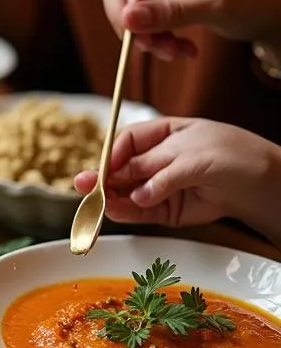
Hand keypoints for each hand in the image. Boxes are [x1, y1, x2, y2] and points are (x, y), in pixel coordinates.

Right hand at [73, 117, 280, 229]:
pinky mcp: (164, 210)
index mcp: (161, 134)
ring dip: (108, 198)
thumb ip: (161, 173)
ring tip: (96, 203)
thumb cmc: (235, 156)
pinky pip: (138, 211)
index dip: (111, 154)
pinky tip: (114, 211)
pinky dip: (125, 212)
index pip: (126, 142)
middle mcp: (155, 160)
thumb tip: (136, 193)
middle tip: (83, 186)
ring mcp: (158, 185)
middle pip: (120, 168)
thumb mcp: (194, 156)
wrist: (263, 185)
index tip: (102, 167)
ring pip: (125, 192)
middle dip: (101, 178)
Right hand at [97, 0, 280, 60]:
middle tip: (142, 43)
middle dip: (127, 15)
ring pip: (125, 4)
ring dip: (143, 34)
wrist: (273, 12)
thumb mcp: (215, 3)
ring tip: (173, 52)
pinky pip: (139, 21)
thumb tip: (127, 20)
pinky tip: (180, 50)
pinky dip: (155, 40)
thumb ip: (171, 11)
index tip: (134, 11)